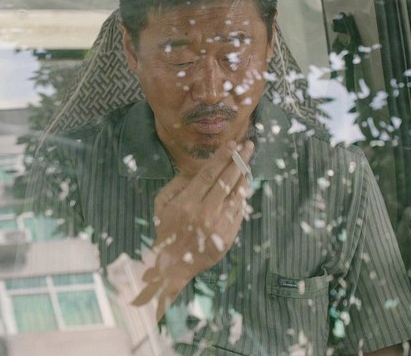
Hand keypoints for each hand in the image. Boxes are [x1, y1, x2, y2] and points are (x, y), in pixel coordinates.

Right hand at [133, 140, 254, 317]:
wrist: (173, 264)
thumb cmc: (166, 230)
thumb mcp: (161, 205)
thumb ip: (176, 185)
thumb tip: (194, 169)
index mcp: (187, 203)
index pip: (209, 174)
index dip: (222, 158)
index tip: (232, 144)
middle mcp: (205, 212)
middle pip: (227, 181)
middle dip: (239, 161)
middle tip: (249, 146)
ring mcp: (219, 225)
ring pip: (237, 195)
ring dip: (244, 177)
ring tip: (248, 165)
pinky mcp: (228, 236)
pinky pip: (239, 212)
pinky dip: (242, 197)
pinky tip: (243, 187)